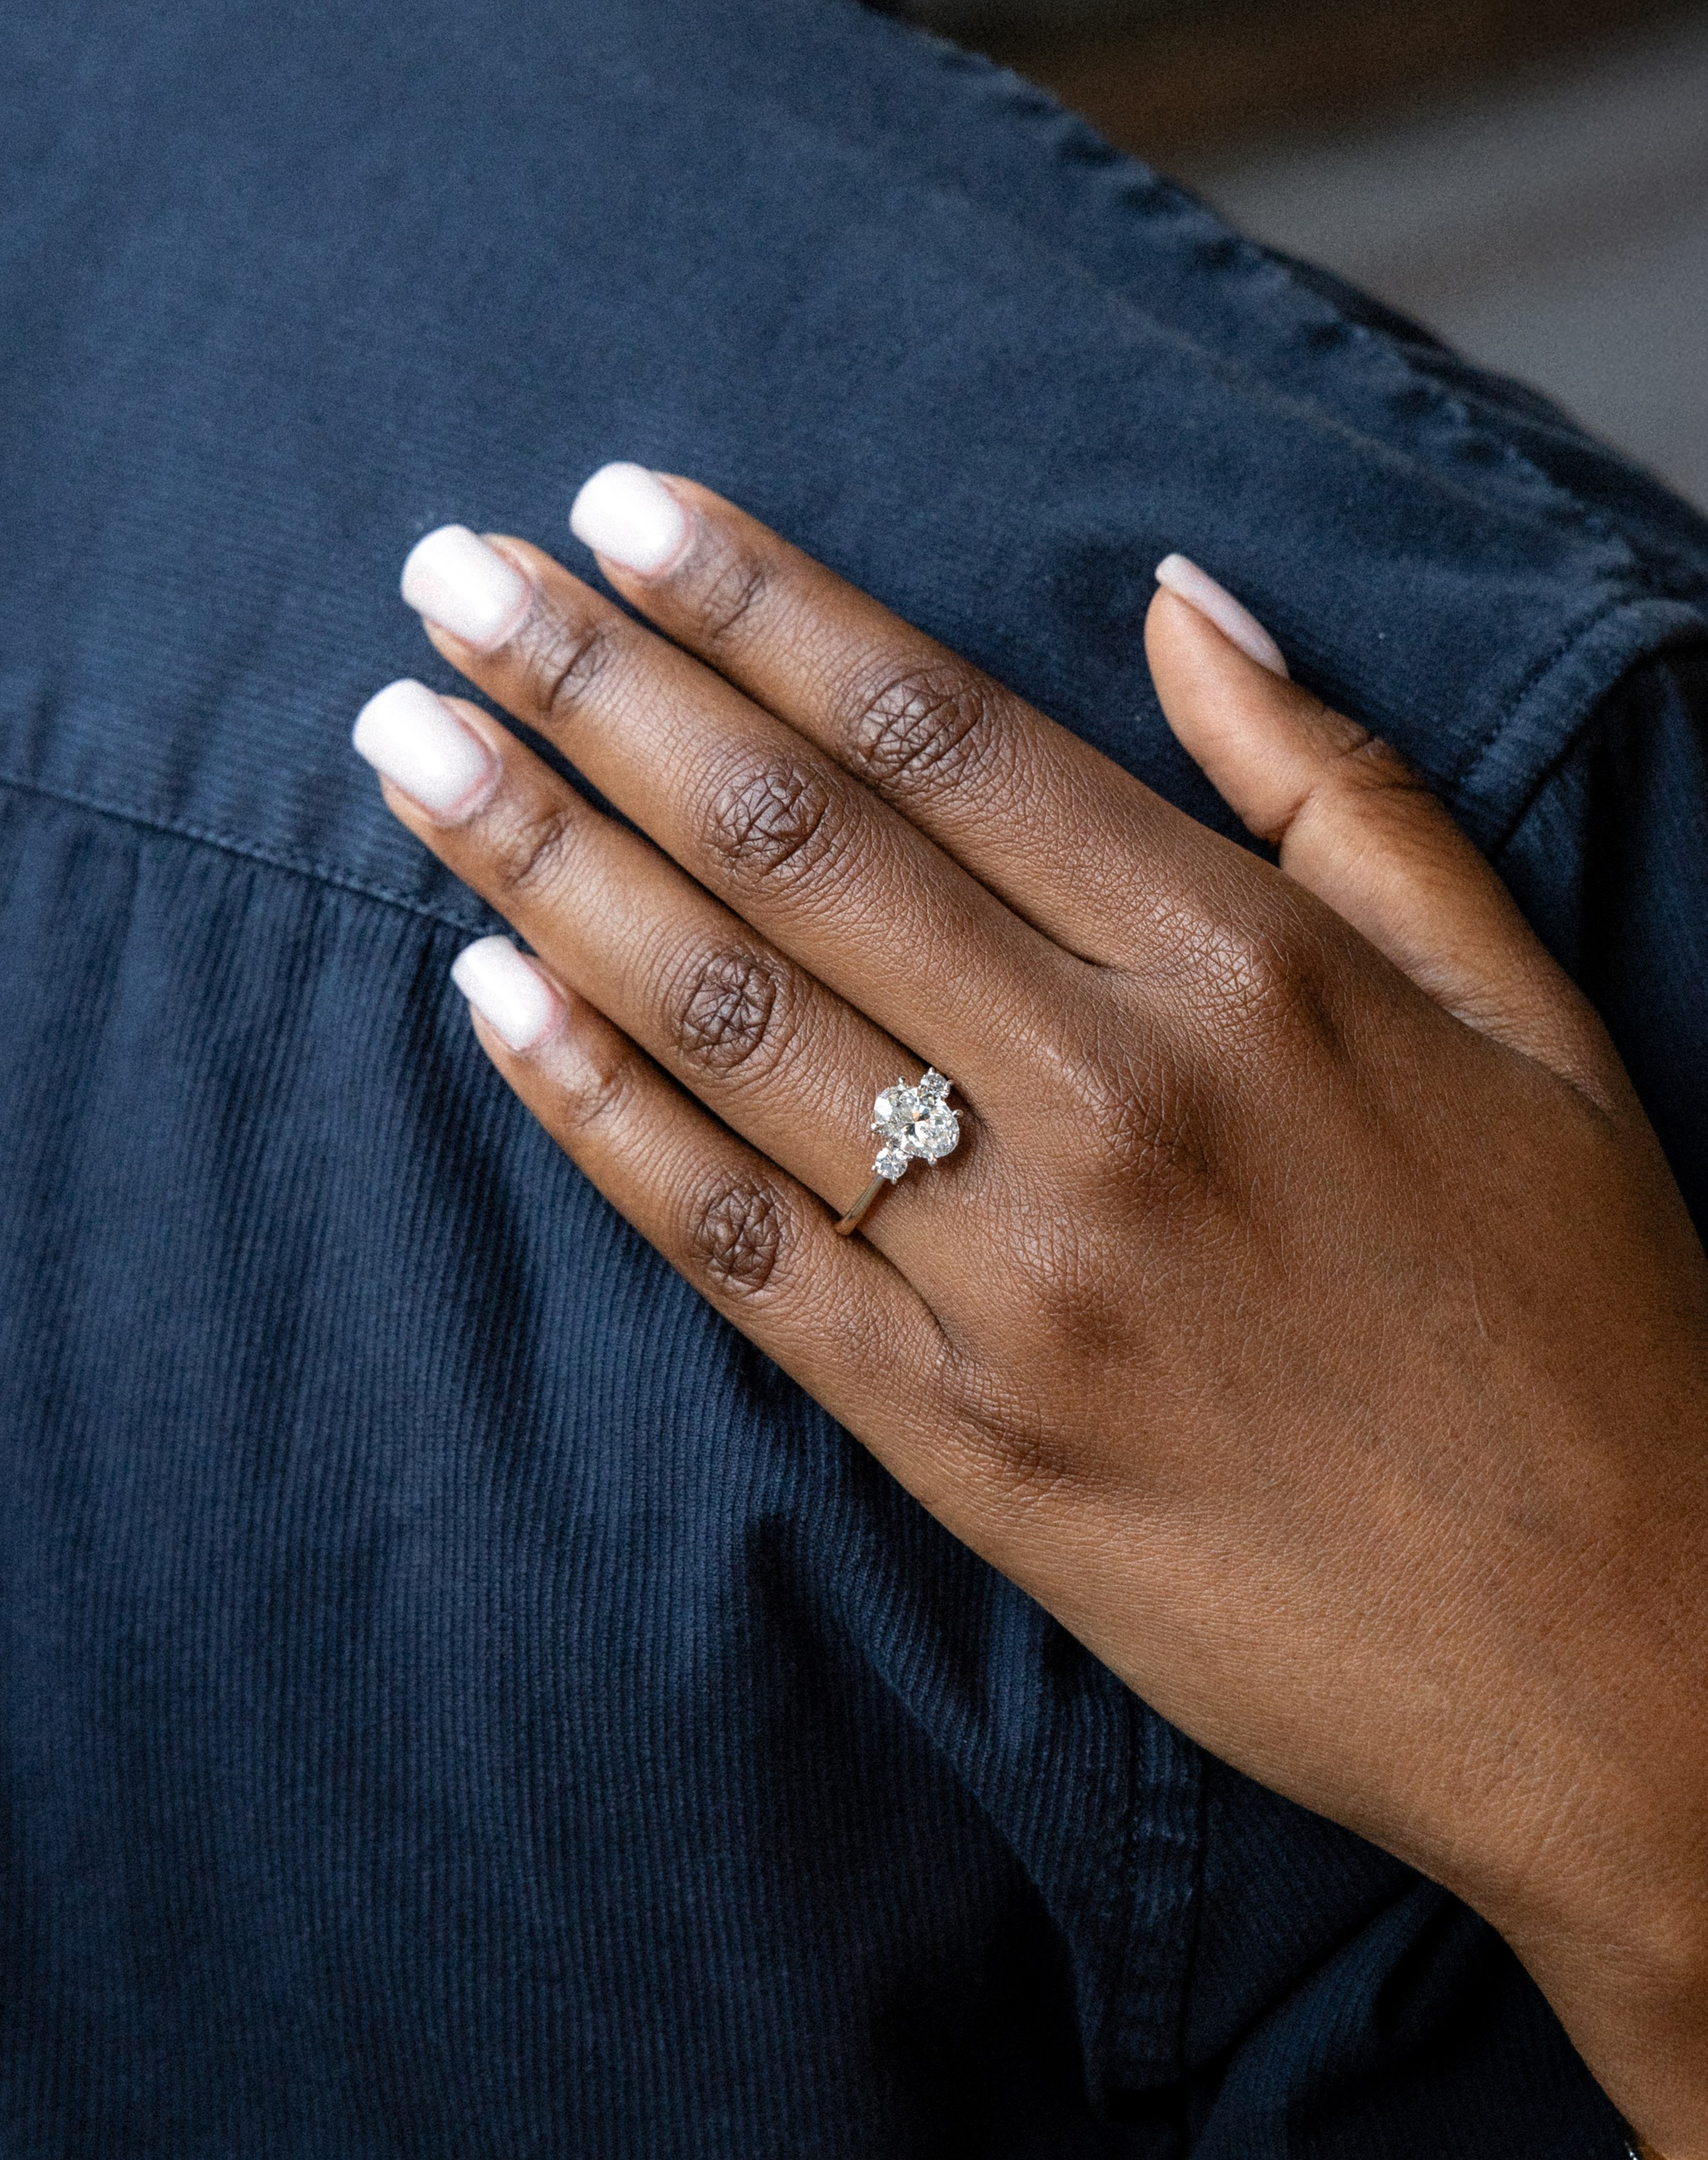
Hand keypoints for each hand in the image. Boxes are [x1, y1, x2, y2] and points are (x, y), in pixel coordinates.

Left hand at [355, 469, 1707, 2156]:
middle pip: (798, 848)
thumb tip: (1179, 593)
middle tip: (450, 575)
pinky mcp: (970, 1441)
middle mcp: (1115, 1098)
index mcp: (1249, 968)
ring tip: (408, 745)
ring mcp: (1027, 1279)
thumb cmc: (1586, 1311)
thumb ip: (1340, 787)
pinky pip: (738, 1256)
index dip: (762, 606)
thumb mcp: (1522, 1006)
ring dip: (546, 869)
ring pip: (733, 1028)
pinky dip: (597, 1121)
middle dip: (600, 691)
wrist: (1630, 1654)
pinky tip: (485, 997)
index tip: (618, 510)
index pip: (943, 735)